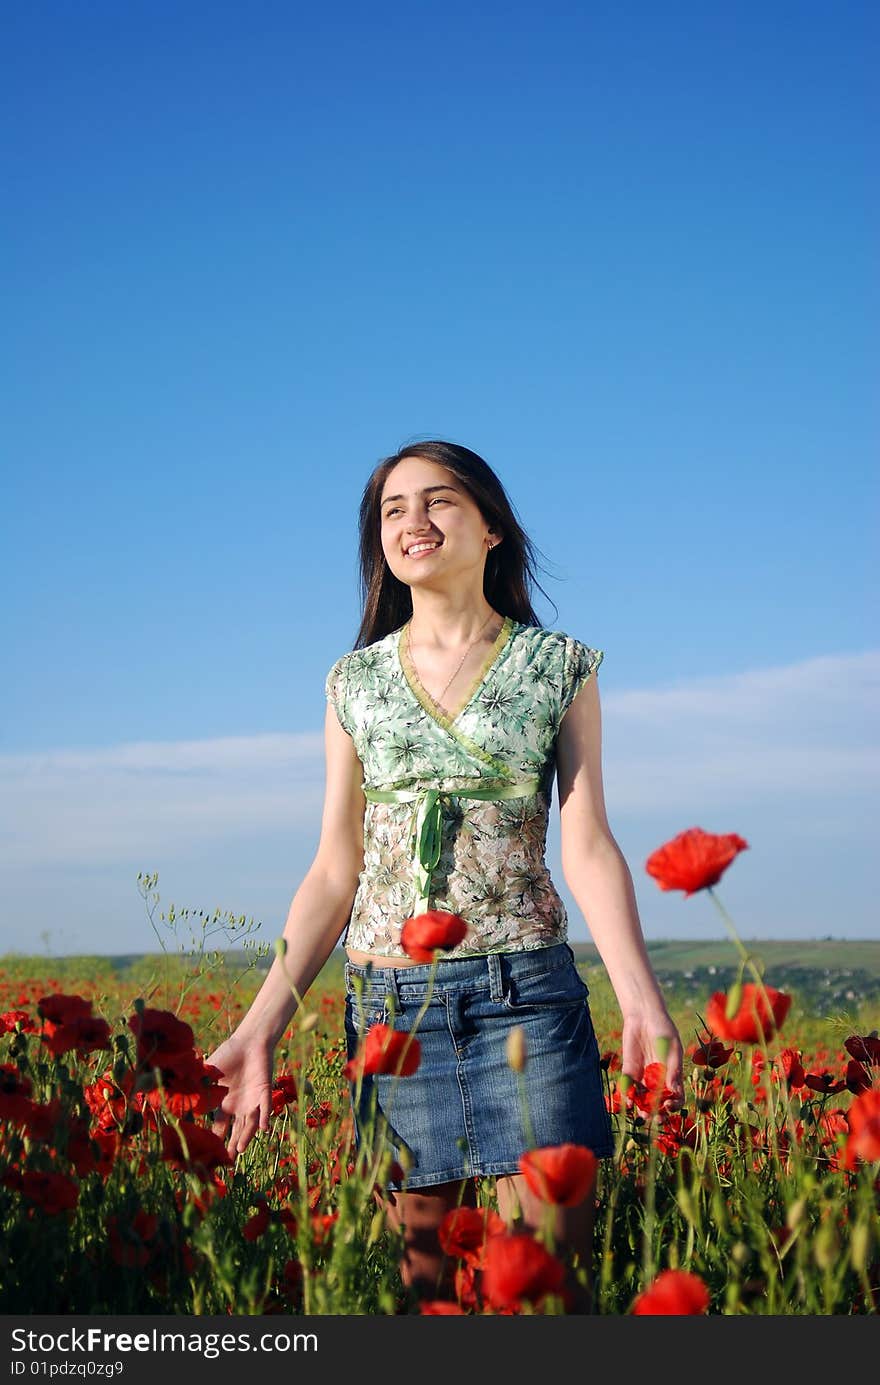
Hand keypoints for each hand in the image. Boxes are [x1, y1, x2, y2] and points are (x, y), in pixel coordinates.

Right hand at [205, 1029, 273, 1157]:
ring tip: (238, 1149)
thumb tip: (172, 1096)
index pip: (219, 1128)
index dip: (213, 1140)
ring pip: (250, 1124)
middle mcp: (239, 1107)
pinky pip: (266, 1107)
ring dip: (245, 1136)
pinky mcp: (265, 1092)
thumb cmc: (227, 1055)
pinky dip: (265, 1117)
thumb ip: (196, 1085)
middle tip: (225, 1163)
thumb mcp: (208, 1072)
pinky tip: (263, 1128)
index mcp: (224, 1105)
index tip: (206, 1154)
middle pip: (235, 1132)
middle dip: (230, 1146)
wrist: (248, 1041)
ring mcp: (252, 1101)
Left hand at [620, 1007, 684, 1111]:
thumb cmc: (663, 1029)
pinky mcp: (630, 1070)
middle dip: (658, 1113)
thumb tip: (674, 1090)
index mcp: (673, 1076)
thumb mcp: (672, 1048)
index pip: (676, 1097)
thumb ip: (673, 1069)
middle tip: (655, 1118)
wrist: (644, 1015)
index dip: (674, 1105)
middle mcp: (658, 1079)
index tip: (669, 1106)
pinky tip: (629, 1099)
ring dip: (643, 1108)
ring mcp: (643, 1076)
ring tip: (642, 1113)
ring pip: (643, 1098)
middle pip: (659, 1102)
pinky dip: (629, 1094)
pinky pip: (629, 1086)